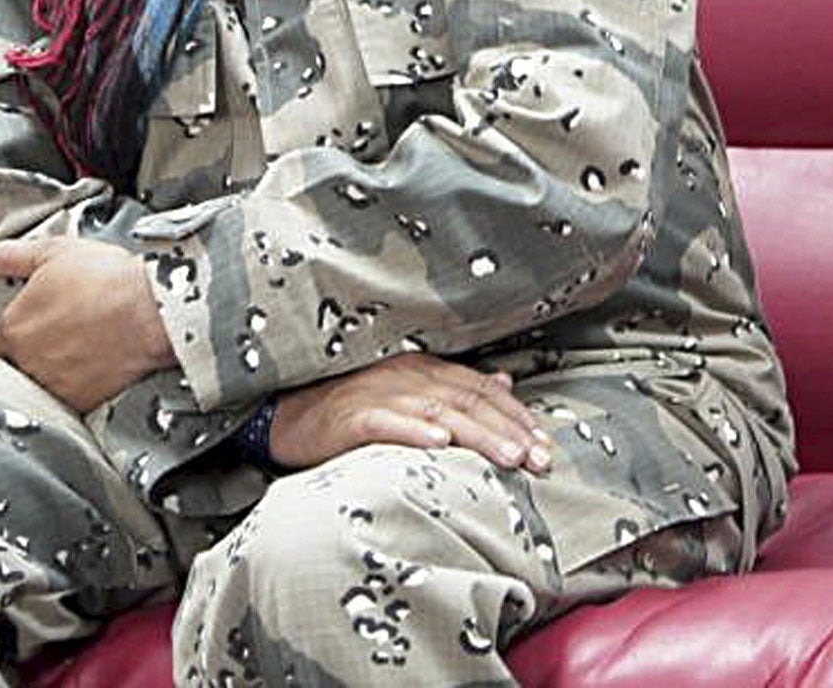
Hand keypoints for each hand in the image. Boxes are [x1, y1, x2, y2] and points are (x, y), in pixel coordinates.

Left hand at [0, 235, 174, 412]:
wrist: (155, 310)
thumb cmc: (111, 279)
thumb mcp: (57, 252)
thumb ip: (8, 256)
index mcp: (13, 325)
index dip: (14, 336)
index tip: (34, 329)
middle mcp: (24, 359)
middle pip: (13, 367)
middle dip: (30, 357)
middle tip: (59, 342)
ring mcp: (50, 383)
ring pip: (36, 386)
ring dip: (48, 376)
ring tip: (76, 358)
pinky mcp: (77, 402)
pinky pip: (63, 403)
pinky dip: (72, 391)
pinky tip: (90, 373)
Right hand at [266, 353, 552, 474]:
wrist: (287, 415)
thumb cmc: (353, 409)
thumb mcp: (410, 394)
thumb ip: (456, 389)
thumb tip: (503, 383)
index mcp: (427, 370)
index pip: (483, 392)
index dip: (517, 417)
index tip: (545, 447)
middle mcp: (410, 375)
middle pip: (471, 402)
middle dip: (510, 431)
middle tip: (539, 460)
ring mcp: (382, 392)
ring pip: (440, 411)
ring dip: (479, 434)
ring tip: (508, 456)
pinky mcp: (352, 414)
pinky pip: (388, 421)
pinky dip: (415, 429)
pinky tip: (438, 443)